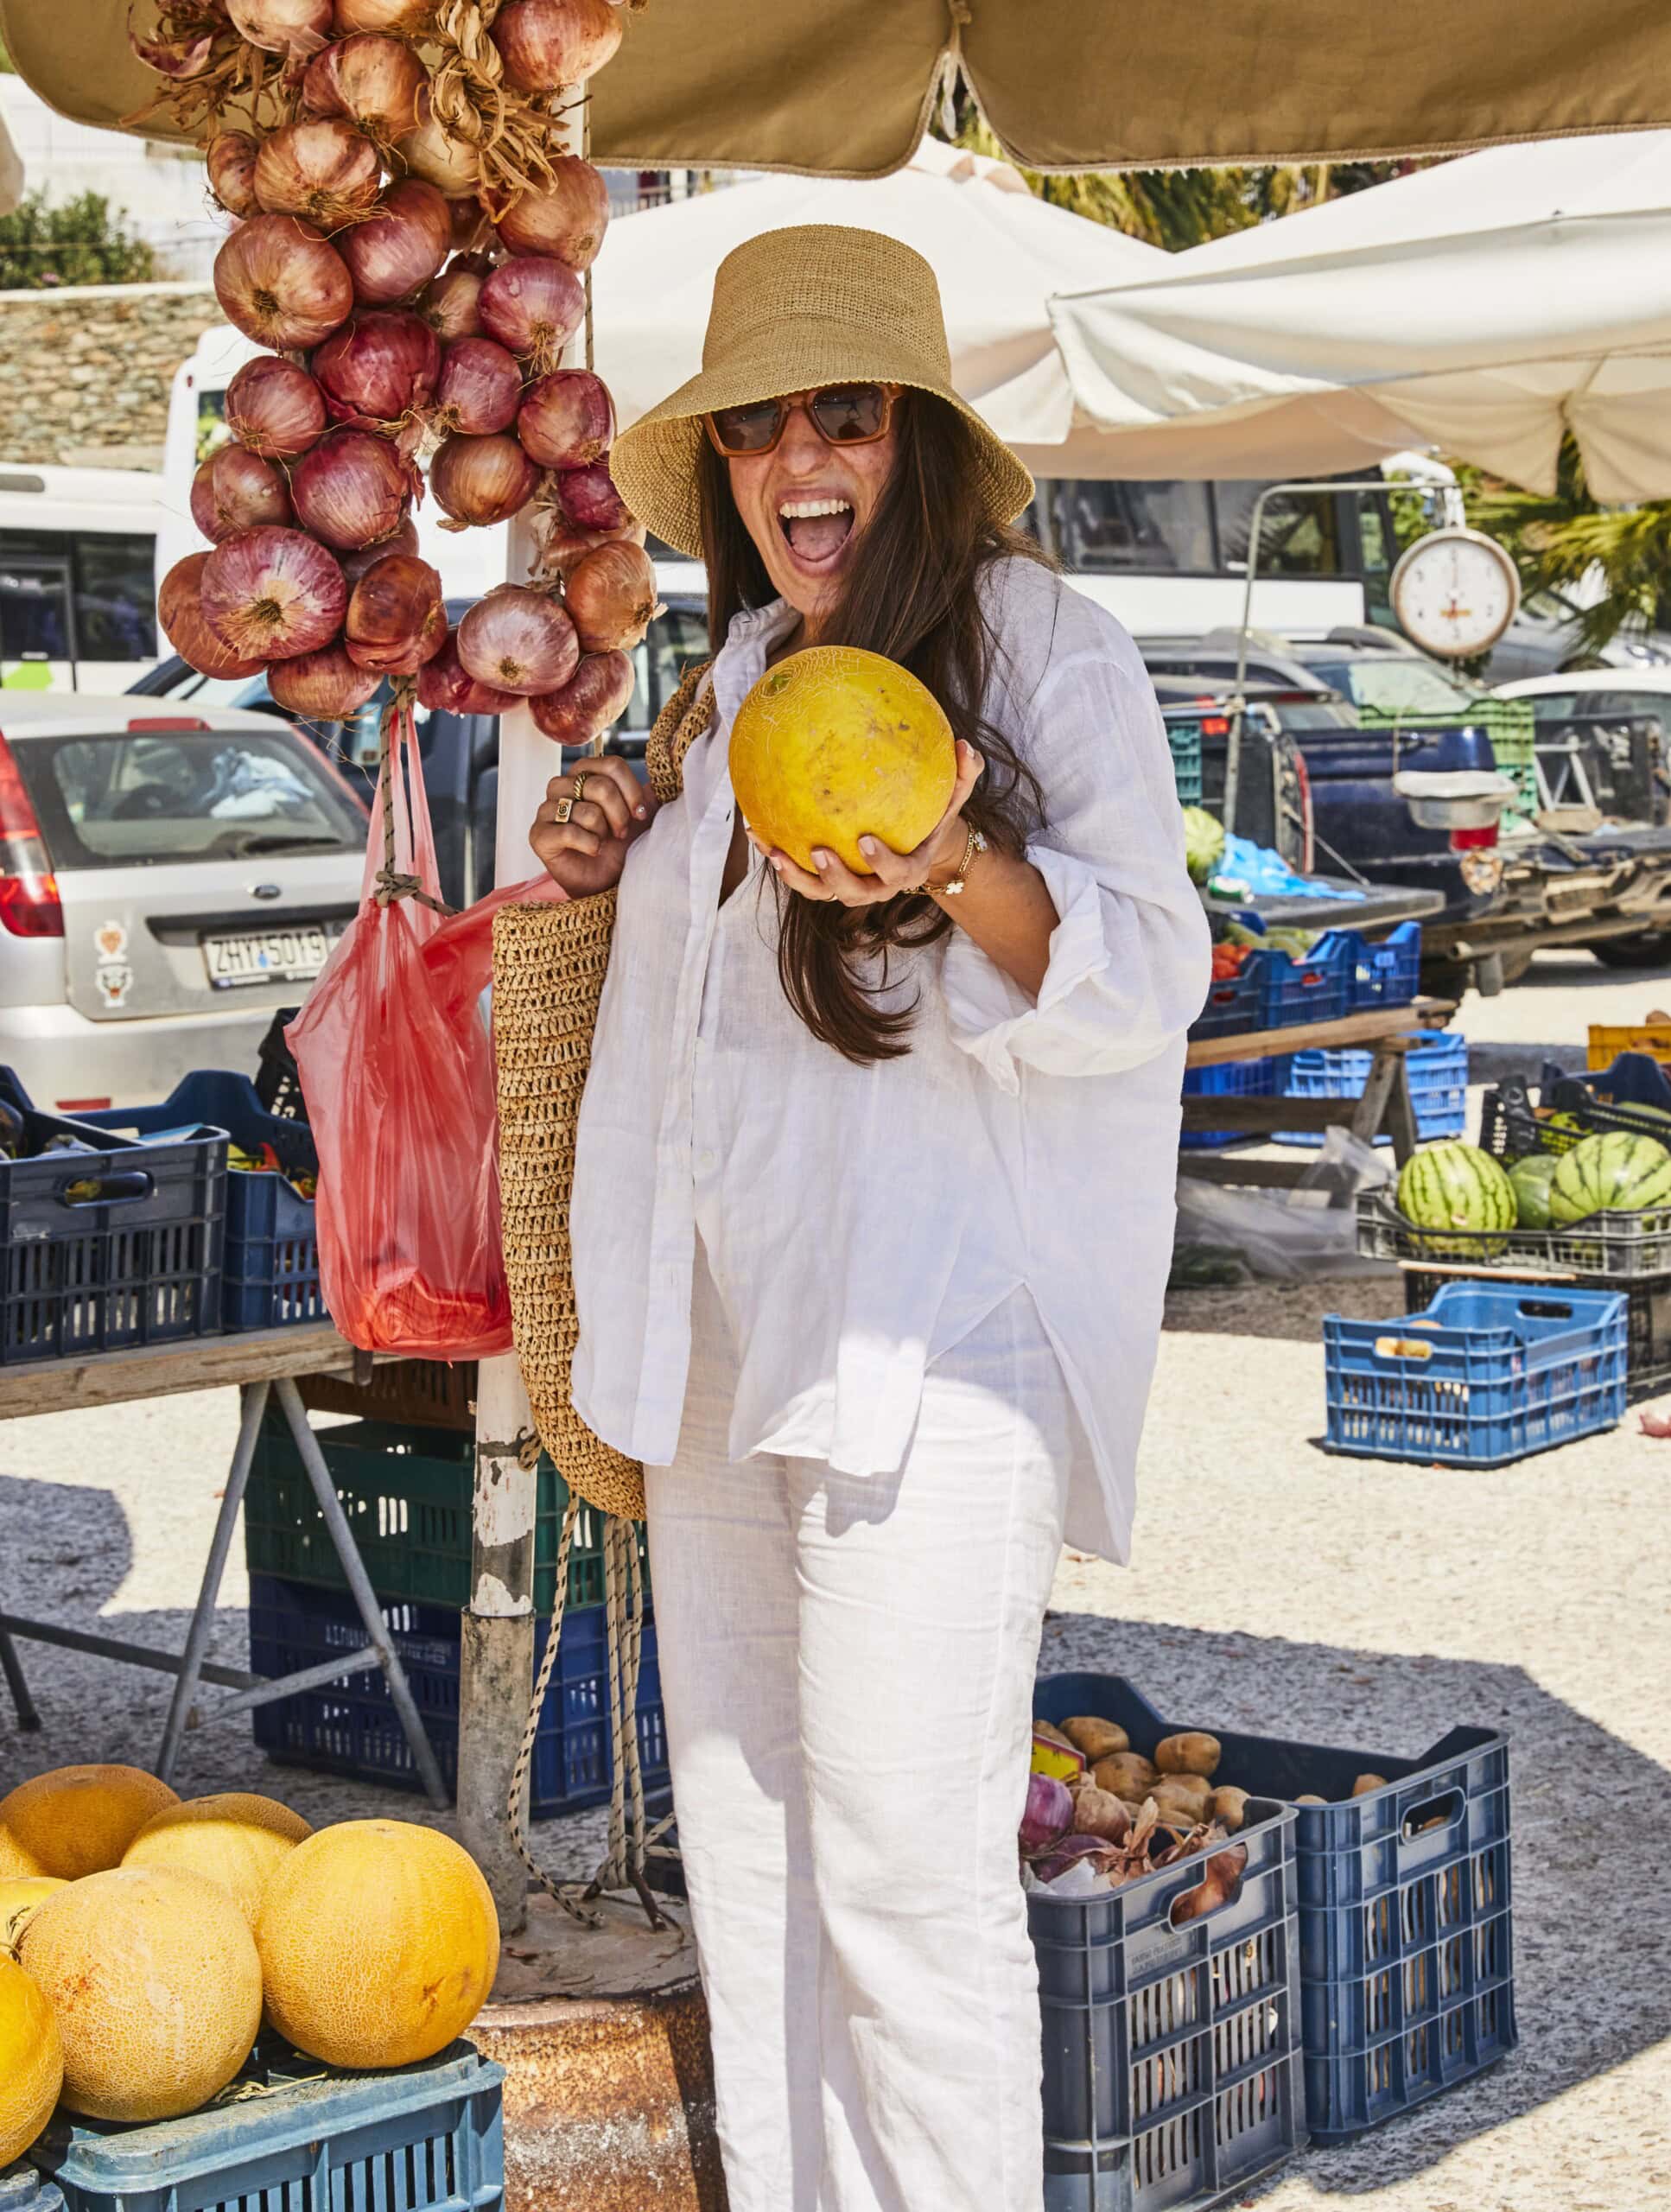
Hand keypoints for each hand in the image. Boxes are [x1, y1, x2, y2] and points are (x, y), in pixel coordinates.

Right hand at [530, 757, 656, 896]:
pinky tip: (591, 851)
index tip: (640, 814)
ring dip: (603, 832)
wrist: (607, 880)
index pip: (612, 765)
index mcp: (583, 773)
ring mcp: (546, 810)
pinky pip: (570, 832)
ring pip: (587, 811)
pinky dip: (589, 845)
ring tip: (601, 840)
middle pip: (600, 786)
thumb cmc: (620, 844)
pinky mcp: (539, 835)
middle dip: (620, 815)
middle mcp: (561, 786)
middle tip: (620, 832)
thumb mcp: (641, 813)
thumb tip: (666, 766)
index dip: (632, 791)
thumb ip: (649, 789)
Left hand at [754, 740, 983, 905]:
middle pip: (853, 893)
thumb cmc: (931, 819)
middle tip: (817, 852)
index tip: (865, 840)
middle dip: (833, 877)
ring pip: (818, 890)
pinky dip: (777, 853)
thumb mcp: (951, 800)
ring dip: (793, 874)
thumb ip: (962, 778)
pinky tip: (756, 828)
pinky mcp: (824, 879)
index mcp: (906, 871)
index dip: (880, 862)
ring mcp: (847, 885)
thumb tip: (966, 746)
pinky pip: (798, 872)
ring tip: (772, 849)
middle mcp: (875, 885)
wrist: (914, 847)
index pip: (897, 874)